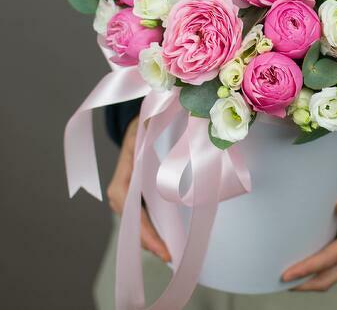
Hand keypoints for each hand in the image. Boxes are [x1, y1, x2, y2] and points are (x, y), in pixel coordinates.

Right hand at [106, 117, 170, 261]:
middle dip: (150, 243)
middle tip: (170, 258)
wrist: (136, 123)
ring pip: (136, 223)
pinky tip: (167, 237)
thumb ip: (157, 138)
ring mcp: (125, 195)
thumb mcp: (149, 128)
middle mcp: (119, 192)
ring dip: (151, 238)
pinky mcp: (134, 195)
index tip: (162, 250)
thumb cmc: (144, 125)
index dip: (146, 234)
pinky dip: (152, 228)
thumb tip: (172, 139)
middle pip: (133, 224)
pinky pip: (141, 215)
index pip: (133, 214)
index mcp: (122, 179)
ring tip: (170, 253)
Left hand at [281, 161, 336, 291]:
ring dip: (307, 280)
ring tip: (283, 279)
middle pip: (329, 275)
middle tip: (280, 280)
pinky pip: (327, 270)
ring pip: (328, 277)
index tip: (289, 272)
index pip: (333, 256)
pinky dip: (311, 274)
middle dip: (306, 281)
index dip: (311, 266)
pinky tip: (295, 270)